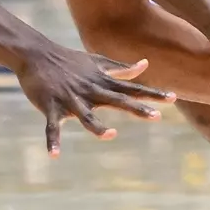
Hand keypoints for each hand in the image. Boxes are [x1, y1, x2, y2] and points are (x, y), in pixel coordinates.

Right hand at [12, 47, 174, 155]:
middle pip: (116, 101)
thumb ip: (121, 69)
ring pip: (86, 115)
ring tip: (111, 134)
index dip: (151, 94)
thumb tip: (145, 65)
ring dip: (97, 127)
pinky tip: (54, 154)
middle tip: (156, 116)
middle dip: (136, 109)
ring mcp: (70, 99)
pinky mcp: (51, 106)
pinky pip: (51, 126)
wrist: (37, 54)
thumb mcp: (97, 63)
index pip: (131, 89)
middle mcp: (90, 91)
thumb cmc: (69, 61)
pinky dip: (52, 140)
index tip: (173, 97)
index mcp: (101, 83)